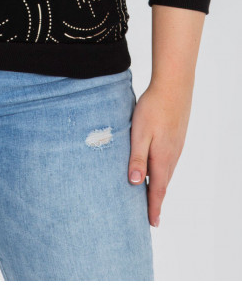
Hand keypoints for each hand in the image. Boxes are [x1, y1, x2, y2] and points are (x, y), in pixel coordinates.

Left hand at [127, 79, 192, 227]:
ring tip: (152, 197)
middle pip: (163, 184)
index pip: (157, 189)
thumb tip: (136, 184)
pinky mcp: (175, 138)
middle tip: (151, 217)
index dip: (153, 207)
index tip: (152, 224)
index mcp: (161, 158)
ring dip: (159, 186)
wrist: (173, 87)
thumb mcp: (139, 133)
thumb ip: (137, 158)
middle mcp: (171, 156)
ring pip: (166, 172)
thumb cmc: (153, 108)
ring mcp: (175, 147)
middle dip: (156, 200)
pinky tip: (156, 169)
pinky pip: (168, 161)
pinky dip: (162, 172)